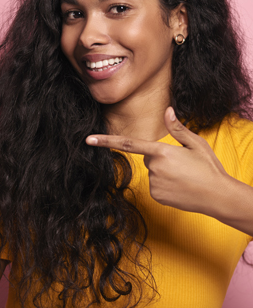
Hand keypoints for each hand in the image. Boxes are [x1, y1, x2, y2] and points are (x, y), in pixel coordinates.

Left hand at [85, 107, 232, 214]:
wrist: (218, 196)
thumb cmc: (209, 168)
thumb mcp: (196, 144)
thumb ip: (177, 129)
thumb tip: (167, 110)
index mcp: (161, 151)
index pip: (128, 144)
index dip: (106, 141)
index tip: (89, 139)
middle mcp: (154, 167)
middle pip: (148, 158)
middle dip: (161, 159)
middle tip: (183, 166)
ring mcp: (153, 183)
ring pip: (152, 172)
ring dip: (164, 173)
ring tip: (184, 177)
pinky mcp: (155, 196)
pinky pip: (155, 186)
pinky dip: (165, 185)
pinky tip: (180, 188)